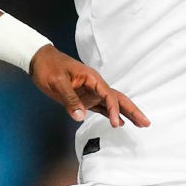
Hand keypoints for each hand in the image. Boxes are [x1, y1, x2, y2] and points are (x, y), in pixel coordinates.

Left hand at [29, 46, 149, 127]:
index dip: (114, 110)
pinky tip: (118, 122)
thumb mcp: (57, 82)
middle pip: (118, 99)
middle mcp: (95, 85)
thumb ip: (69, 99)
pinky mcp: (84, 98)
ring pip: (111, 104)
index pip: (109, 96)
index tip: (115, 123)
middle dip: (132, 110)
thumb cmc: (49, 66)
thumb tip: (80, 116)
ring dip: (125, 114)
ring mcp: (90, 92)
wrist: (39, 60)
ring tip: (140, 124)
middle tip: (146, 123)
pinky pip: (101, 107)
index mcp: (92, 78)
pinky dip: (110, 115)